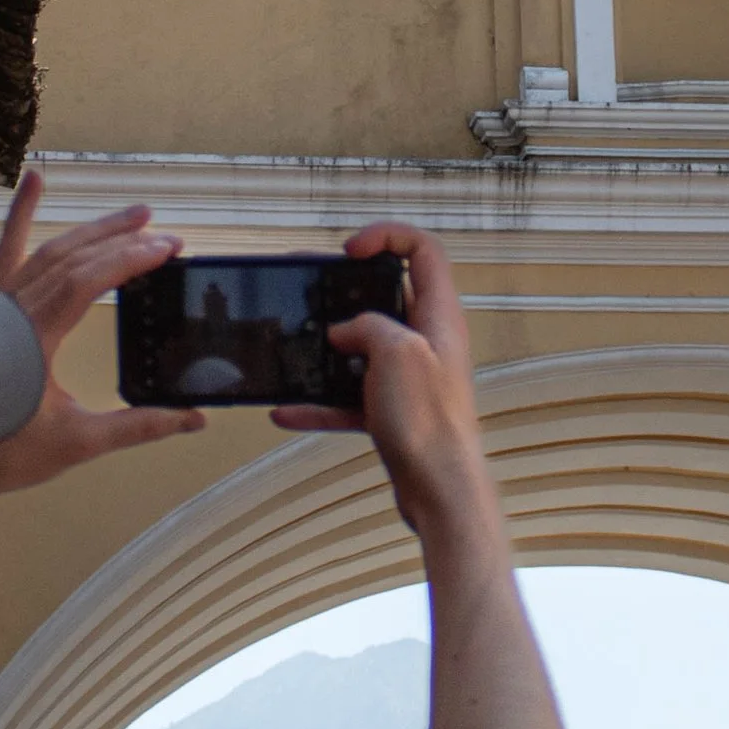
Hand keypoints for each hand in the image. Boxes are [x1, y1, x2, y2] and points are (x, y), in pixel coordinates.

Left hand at [0, 180, 206, 517]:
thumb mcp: (76, 443)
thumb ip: (137, 427)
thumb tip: (191, 419)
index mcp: (31, 338)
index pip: (85, 281)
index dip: (128, 259)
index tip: (166, 248)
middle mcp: (10, 310)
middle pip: (72, 258)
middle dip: (123, 241)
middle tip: (165, 236)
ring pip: (46, 251)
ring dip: (92, 230)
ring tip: (133, 215)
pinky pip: (5, 251)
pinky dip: (20, 215)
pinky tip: (35, 181)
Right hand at [271, 229, 492, 537]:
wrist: (439, 491)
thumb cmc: (431, 424)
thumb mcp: (397, 354)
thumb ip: (368, 326)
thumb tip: (345, 330)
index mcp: (438, 317)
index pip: (423, 251)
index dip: (388, 237)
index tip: (350, 250)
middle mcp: (426, 342)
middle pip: (385, 297)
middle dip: (344, 292)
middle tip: (310, 291)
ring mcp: (409, 378)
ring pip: (362, 349)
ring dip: (327, 348)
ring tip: (294, 345)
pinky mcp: (393, 412)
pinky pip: (349, 398)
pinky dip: (320, 401)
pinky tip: (288, 410)